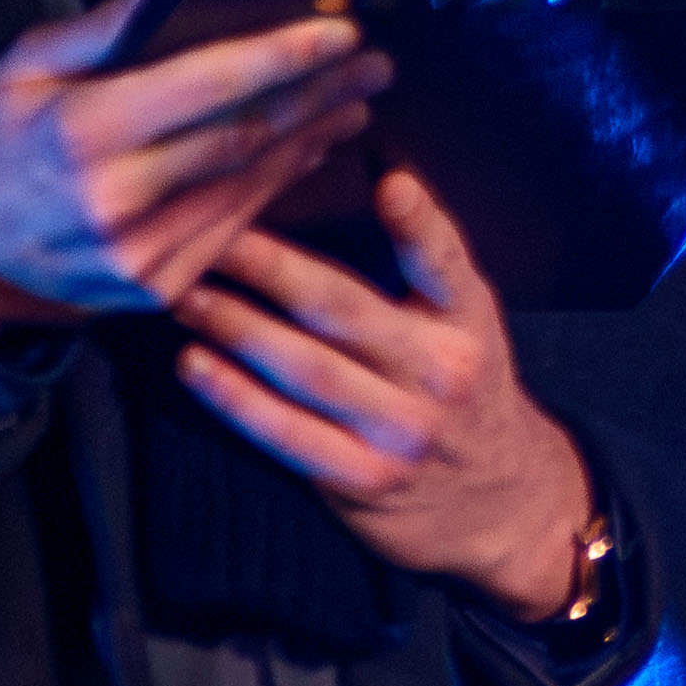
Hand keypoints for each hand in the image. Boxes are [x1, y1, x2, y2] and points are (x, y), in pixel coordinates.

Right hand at [0, 0, 389, 345]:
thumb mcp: (21, 70)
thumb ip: (105, 26)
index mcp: (82, 133)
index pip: (209, 85)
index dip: (283, 57)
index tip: (338, 30)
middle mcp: (116, 197)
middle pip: (245, 135)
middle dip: (318, 94)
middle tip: (374, 62)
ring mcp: (138, 252)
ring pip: (250, 184)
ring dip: (312, 140)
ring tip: (356, 102)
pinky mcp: (153, 286)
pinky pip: (234, 227)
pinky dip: (276, 186)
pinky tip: (307, 154)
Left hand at [172, 166, 601, 624]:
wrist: (500, 501)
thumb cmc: (465, 392)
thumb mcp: (468, 326)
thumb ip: (424, 273)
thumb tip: (360, 186)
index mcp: (468, 322)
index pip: (444, 264)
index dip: (419, 224)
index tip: (390, 184)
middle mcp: (442, 373)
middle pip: (345, 311)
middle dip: (271, 267)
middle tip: (213, 234)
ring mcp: (403, 430)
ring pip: (307, 369)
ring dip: (238, 326)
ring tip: (184, 294)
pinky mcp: (365, 479)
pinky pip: (289, 434)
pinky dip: (237, 398)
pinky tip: (196, 364)